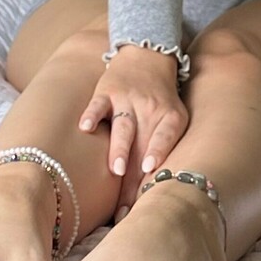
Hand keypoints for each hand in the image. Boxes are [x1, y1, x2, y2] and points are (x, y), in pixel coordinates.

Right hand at [79, 46, 188, 199]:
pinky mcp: (106, 91)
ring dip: (121, 147)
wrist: (148, 54)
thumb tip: (155, 188)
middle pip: (142, 145)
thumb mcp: (175, 117)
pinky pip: (98, 103)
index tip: (152, 173)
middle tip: (127, 206)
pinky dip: (92, 115)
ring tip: (117, 169)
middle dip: (134, 178)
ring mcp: (127, 99)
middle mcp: (149, 108)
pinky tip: (85, 128)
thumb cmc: (161, 97)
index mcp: (169, 117)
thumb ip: (166, 146)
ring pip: (124, 125)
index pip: (166, 138)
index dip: (159, 153)